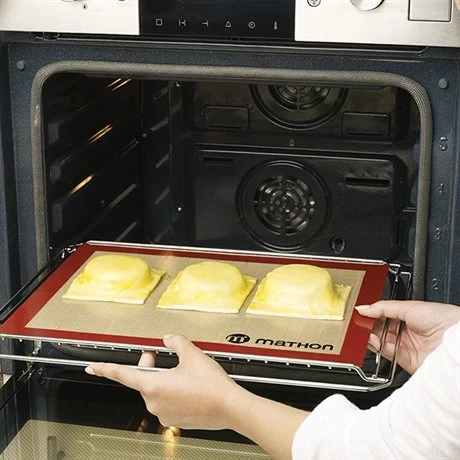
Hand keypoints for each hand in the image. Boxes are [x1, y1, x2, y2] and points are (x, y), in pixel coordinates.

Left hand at [86, 335, 307, 459]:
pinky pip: (167, 401)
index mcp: (153, 386)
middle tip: (159, 353)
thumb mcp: (192, 354)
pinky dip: (172, 390)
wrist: (230, 407)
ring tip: (182, 370)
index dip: (104, 368)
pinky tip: (188, 385)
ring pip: (156, 390)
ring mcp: (164, 413)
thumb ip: (176, 341)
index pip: (122, 374)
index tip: (91, 367)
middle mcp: (154, 402)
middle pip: (142, 380)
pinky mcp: (175, 419)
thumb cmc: (211, 385)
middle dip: (148, 365)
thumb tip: (169, 338)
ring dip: (163, 378)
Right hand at [356, 300, 459, 373]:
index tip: (360, 312)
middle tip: (359, 321)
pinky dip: (377, 346)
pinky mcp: (404, 360)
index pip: (383, 315)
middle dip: (368, 325)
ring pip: (380, 341)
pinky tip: (373, 338)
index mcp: (407, 316)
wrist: (454, 338)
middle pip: (379, 329)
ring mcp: (405, 346)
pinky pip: (385, 353)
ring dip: (370, 336)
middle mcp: (406, 332)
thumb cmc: (443, 318)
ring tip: (364, 329)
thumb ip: (383, 307)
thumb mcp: (408, 306)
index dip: (371, 313)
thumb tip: (363, 308)